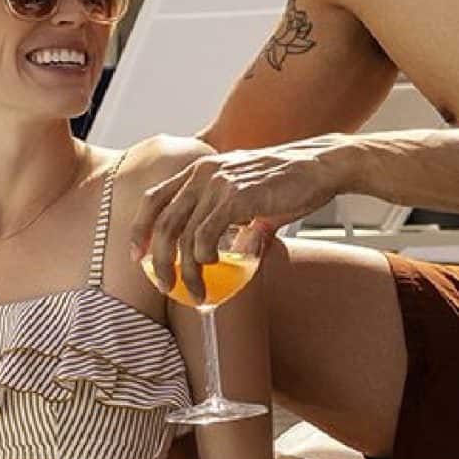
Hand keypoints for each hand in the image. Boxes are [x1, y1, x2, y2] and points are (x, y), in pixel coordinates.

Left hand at [134, 138, 358, 296]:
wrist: (320, 167)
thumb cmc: (289, 183)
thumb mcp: (250, 197)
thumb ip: (236, 221)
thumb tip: (236, 252)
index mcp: (199, 170)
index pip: (154, 199)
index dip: (140, 229)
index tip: (138, 257)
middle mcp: (202, 173)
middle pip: (163, 223)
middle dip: (158, 261)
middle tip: (165, 286)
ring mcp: (218, 183)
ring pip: (184, 235)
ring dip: (185, 271)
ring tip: (196, 292)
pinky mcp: (236, 196)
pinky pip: (206, 235)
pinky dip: (204, 257)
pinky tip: (215, 266)